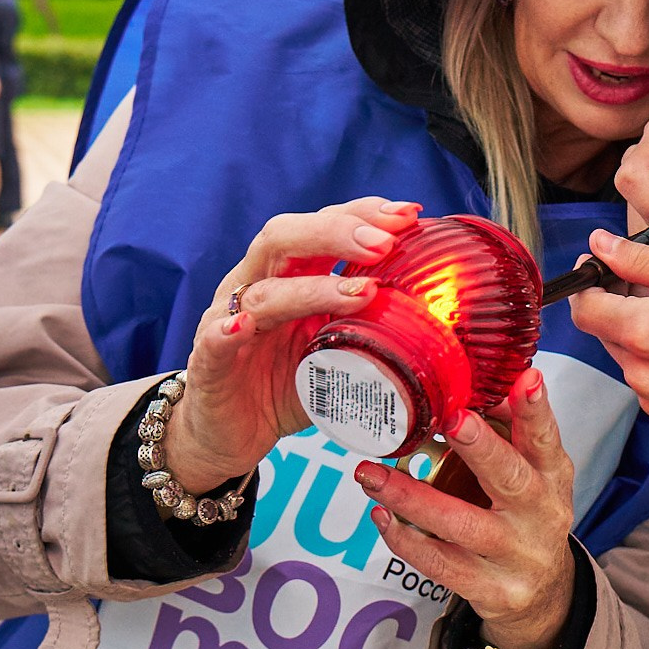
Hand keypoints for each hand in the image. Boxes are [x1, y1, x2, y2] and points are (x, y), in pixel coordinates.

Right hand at [160, 198, 422, 492]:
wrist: (230, 434)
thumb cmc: (286, 384)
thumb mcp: (338, 350)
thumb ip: (373, 328)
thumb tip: (441, 320)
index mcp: (289, 274)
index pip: (323, 226)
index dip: (363, 214)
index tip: (410, 215)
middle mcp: (256, 285)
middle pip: (286, 237)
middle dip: (338, 232)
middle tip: (387, 242)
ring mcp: (227, 320)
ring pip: (263, 289)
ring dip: (312, 287)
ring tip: (358, 291)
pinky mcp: (208, 362)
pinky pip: (214, 339)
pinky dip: (229, 329)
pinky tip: (243, 325)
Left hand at [355, 370, 579, 648]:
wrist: (546, 593)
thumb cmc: (527, 514)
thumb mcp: (534, 472)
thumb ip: (508, 430)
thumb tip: (473, 380)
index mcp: (552, 477)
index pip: (546, 439)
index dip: (536, 411)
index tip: (525, 379)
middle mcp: (540, 514)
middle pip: (512, 481)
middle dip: (482, 449)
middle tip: (452, 419)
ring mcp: (515, 555)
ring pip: (463, 524)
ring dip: (413, 497)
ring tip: (372, 474)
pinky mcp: (489, 589)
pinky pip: (441, 564)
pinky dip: (406, 539)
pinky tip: (381, 515)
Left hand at [567, 230, 648, 433]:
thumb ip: (644, 258)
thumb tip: (602, 245)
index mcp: (646, 333)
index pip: (584, 307)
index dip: (588, 280)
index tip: (604, 263)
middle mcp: (644, 375)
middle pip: (605, 331)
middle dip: (620, 301)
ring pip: (629, 355)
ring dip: (643, 328)